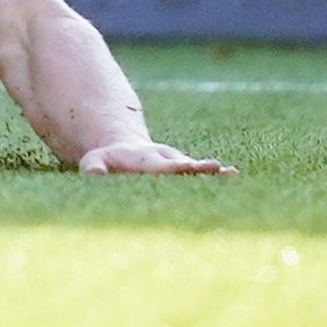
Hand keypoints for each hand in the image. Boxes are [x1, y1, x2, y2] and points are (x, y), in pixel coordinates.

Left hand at [77, 141, 237, 174]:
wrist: (122, 151)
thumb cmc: (106, 161)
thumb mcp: (95, 162)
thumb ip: (95, 168)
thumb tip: (93, 174)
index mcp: (146, 160)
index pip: (161, 166)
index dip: (173, 167)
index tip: (186, 166)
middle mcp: (165, 159)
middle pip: (183, 164)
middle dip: (197, 167)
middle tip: (215, 167)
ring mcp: (176, 163)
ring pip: (195, 167)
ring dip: (211, 171)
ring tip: (231, 172)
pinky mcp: (183, 169)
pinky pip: (199, 173)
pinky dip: (215, 175)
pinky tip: (234, 176)